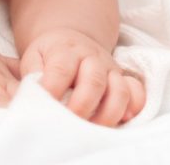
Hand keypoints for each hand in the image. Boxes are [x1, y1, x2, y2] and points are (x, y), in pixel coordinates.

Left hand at [20, 27, 145, 126]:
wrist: (72, 40)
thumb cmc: (49, 56)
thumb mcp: (34, 58)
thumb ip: (32, 76)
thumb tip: (32, 99)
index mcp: (65, 50)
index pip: (61, 69)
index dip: (52, 90)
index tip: (43, 109)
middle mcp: (91, 57)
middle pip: (94, 80)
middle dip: (82, 107)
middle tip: (68, 125)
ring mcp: (110, 69)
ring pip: (119, 89)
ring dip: (108, 114)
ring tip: (92, 130)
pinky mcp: (123, 79)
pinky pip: (137, 92)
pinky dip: (134, 108)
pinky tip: (122, 121)